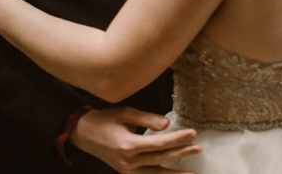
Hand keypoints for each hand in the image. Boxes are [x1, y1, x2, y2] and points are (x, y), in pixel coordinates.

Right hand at [70, 107, 200, 172]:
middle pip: (161, 159)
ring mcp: (127, 170)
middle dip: (181, 153)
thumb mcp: (126, 113)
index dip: (178, 139)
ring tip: (192, 173)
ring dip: (175, 173)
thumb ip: (147, 119)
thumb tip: (167, 124)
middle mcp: (128, 161)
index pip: (159, 143)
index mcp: (128, 145)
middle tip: (198, 148)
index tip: (192, 133)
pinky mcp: (126, 172)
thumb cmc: (105, 120)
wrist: (84, 134)